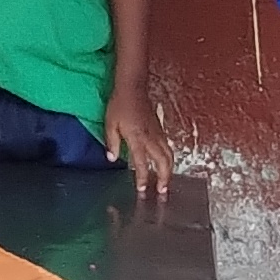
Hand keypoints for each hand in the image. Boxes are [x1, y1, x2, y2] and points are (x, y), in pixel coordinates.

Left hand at [101, 78, 170, 199]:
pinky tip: (165, 165)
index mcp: (137, 138)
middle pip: (163, 162)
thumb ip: (112, 142)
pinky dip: (169, 160)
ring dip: (170, 170)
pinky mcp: (160, 130)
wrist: (133, 88)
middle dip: (164, 178)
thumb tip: (112, 158)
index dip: (143, 178)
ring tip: (166, 182)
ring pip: (169, 155)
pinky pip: (168, 148)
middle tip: (162, 191)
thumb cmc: (119, 105)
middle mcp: (151, 138)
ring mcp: (158, 134)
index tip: (142, 189)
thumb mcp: (110, 123)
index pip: (142, 163)